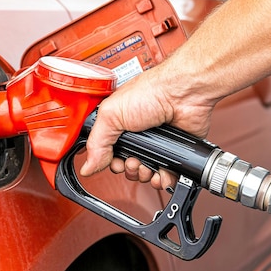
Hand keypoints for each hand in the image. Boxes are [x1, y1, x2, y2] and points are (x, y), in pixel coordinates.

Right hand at [79, 61, 216, 189]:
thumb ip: (96, 143)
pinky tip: (160, 173)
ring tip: (146, 165)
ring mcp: (155, 143)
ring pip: (144, 172)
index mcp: (118, 123)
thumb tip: (87, 166)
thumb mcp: (111, 115)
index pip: (106, 151)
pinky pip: (165, 174)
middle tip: (132, 160)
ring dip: (143, 174)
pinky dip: (163, 179)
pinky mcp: (172, 150)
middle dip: (127, 168)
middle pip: (124, 164)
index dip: (108, 161)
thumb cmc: (152, 91)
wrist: (184, 93)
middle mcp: (135, 134)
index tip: (113, 161)